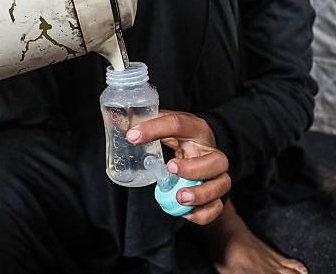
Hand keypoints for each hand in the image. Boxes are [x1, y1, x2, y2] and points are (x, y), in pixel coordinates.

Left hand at [126, 109, 230, 224]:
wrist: (203, 150)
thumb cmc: (183, 138)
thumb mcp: (168, 127)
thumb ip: (147, 125)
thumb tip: (114, 121)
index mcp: (196, 129)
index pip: (178, 124)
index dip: (155, 128)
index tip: (132, 136)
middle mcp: (211, 152)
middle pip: (216, 160)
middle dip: (194, 167)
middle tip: (170, 168)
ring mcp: (218, 174)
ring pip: (222, 184)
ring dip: (201, 193)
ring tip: (179, 197)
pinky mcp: (218, 194)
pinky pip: (217, 207)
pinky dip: (203, 213)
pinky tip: (185, 212)